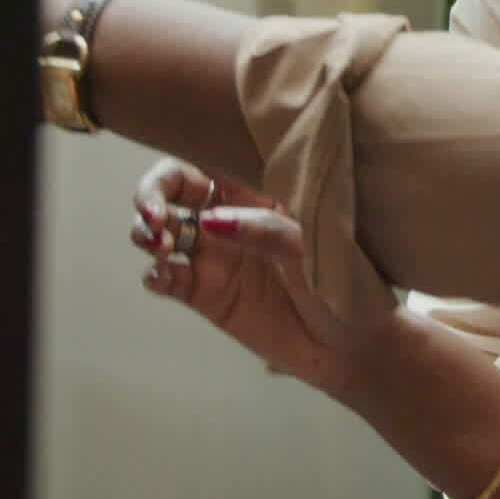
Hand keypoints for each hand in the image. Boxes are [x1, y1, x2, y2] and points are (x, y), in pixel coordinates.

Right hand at [129, 159, 357, 392]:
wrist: (353, 343)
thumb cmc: (346, 279)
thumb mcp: (314, 244)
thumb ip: (264, 229)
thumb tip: (210, 222)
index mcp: (260, 188)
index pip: (211, 156)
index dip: (183, 155)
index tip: (178, 177)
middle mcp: (231, 215)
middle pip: (174, 188)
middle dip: (151, 193)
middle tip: (154, 216)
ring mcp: (216, 255)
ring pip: (162, 230)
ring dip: (147, 232)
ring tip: (160, 245)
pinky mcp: (207, 294)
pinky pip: (167, 277)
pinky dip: (154, 273)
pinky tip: (161, 276)